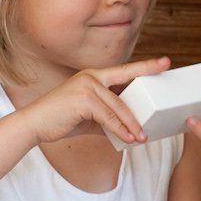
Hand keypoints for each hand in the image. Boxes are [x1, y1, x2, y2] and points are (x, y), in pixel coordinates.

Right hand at [20, 57, 169, 146]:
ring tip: (142, 137)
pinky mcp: (83, 100)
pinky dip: (120, 129)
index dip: (145, 66)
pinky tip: (128, 138)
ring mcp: (87, 86)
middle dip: (147, 83)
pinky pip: (108, 117)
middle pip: (126, 81)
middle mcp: (91, 76)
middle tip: (166, 84)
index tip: (164, 62)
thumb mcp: (89, 117)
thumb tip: (128, 130)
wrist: (34, 125)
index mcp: (94, 76)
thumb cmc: (61, 119)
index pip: (124, 70)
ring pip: (119, 106)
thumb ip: (108, 118)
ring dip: (132, 124)